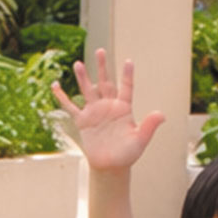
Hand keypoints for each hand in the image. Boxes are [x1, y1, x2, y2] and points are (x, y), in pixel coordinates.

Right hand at [52, 47, 164, 171]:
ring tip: (78, 64)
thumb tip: (162, 115)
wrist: (110, 166)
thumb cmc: (128, 154)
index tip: (129, 61)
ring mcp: (94, 112)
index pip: (126, 88)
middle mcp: (109, 106)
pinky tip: (55, 85)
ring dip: (83, 77)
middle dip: (103, 67)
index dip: (127, 75)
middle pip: (105, 82)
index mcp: (124, 108)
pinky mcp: (83, 120)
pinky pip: (70, 107)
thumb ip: (149, 126)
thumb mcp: (140, 140)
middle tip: (100, 51)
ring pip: (87, 90)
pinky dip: (62, 97)